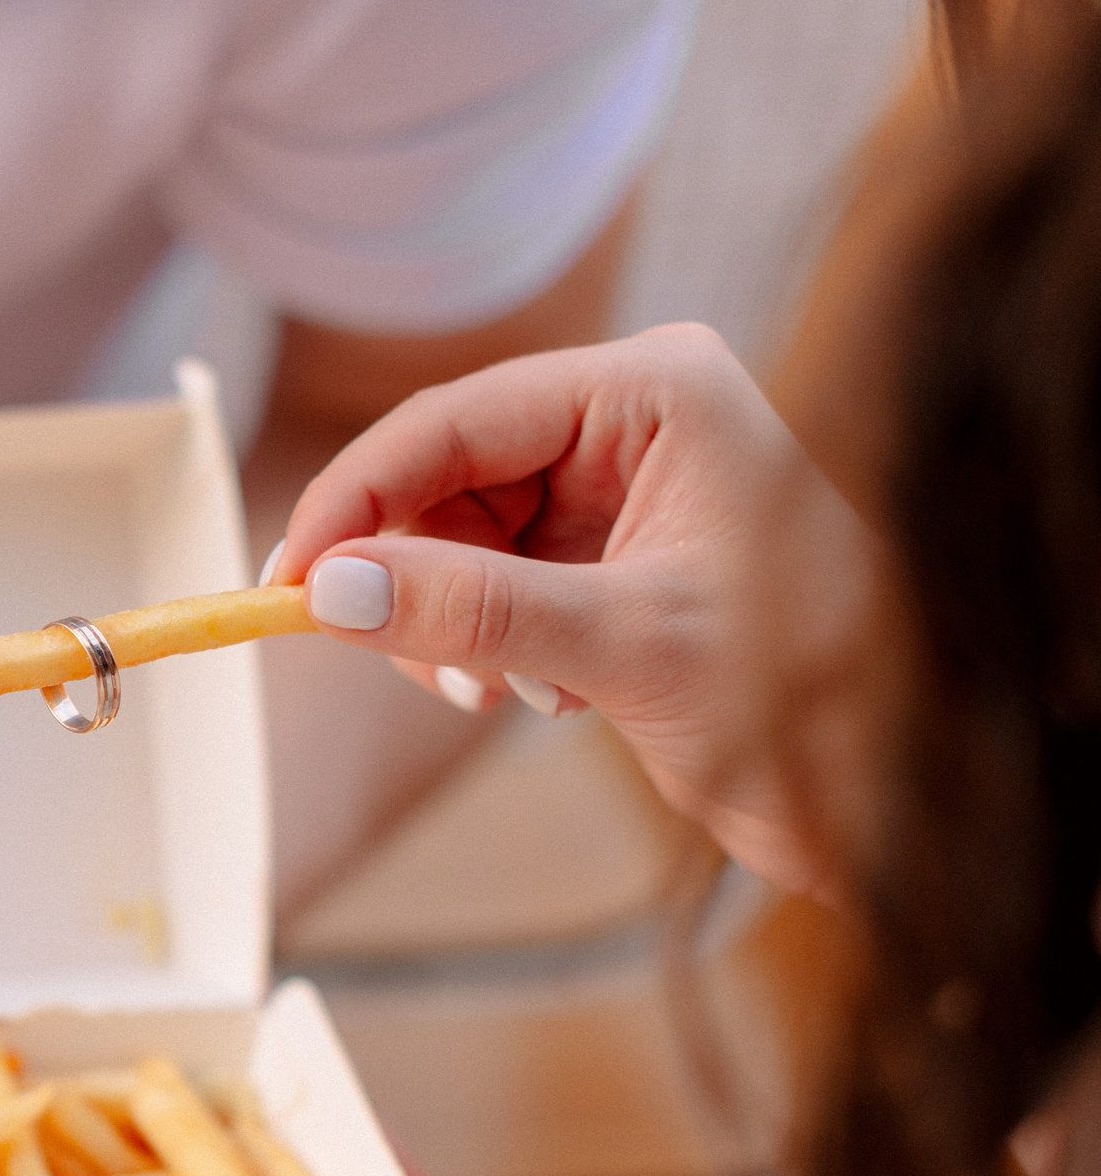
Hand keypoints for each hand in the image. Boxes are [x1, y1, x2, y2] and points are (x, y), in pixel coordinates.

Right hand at [266, 323, 885, 894]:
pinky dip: (478, 642)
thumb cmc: (811, 692)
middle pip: (444, 474)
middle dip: (405, 569)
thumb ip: (472, 608)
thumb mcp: (628, 645)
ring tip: (495, 689)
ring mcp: (616, 488)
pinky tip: (529, 691)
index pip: (458, 419)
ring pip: (453, 534)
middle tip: (397, 657)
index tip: (286, 577)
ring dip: (443, 619)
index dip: (358, 497)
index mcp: (657, 391)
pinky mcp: (603, 556)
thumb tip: (327, 590)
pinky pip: (486, 580)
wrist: (890, 785)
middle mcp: (632, 421)